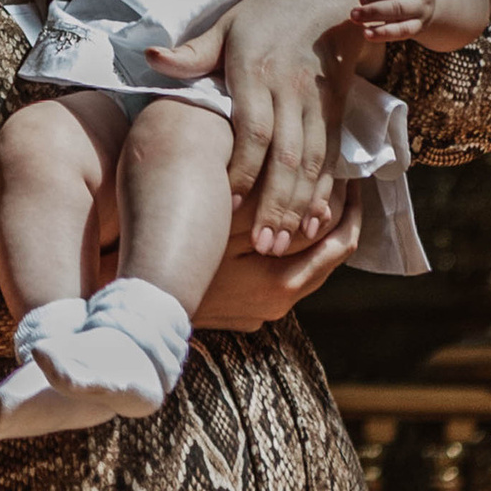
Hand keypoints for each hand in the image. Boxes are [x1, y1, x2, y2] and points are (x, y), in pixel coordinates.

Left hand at [151, 0, 361, 249]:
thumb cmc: (266, 12)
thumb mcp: (225, 24)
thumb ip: (192, 53)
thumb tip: (150, 57)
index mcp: (256, 70)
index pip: (253, 130)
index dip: (242, 170)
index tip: (225, 207)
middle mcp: (290, 89)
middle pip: (287, 156)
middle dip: (274, 204)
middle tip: (262, 247)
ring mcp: (317, 101)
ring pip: (313, 162)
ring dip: (299, 206)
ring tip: (283, 245)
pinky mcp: (336, 109)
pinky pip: (332, 157)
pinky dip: (324, 191)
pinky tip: (314, 222)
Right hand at [193, 196, 362, 328]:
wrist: (138, 295)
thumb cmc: (181, 247)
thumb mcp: (229, 223)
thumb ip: (278, 217)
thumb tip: (323, 207)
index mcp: (282, 284)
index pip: (338, 244)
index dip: (350, 208)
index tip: (352, 179)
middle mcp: (279, 305)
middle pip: (329, 259)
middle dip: (338, 221)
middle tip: (341, 185)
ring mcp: (262, 312)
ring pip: (306, 270)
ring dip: (315, 237)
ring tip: (314, 200)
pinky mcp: (247, 311)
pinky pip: (283, 277)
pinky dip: (292, 252)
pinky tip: (279, 227)